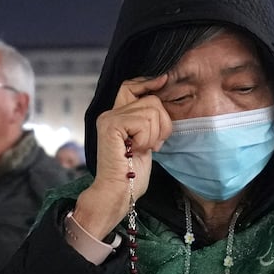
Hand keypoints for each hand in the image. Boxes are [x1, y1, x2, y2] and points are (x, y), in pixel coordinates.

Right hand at [72, 74, 172, 239]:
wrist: (117, 193)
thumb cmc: (131, 174)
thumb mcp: (145, 141)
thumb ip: (147, 122)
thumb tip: (161, 100)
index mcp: (116, 116)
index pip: (132, 86)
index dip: (149, 82)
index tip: (164, 80)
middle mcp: (109, 113)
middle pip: (150, 99)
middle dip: (161, 123)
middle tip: (152, 144)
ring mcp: (109, 118)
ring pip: (151, 110)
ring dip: (155, 134)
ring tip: (142, 149)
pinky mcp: (111, 126)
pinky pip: (144, 122)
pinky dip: (147, 138)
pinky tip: (136, 150)